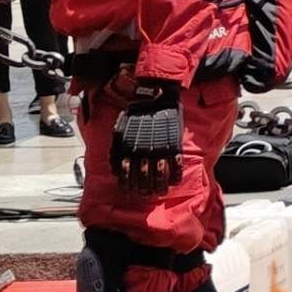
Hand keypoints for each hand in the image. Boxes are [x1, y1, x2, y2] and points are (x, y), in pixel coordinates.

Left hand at [110, 80, 182, 196]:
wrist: (156, 97)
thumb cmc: (136, 112)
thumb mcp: (119, 129)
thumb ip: (117, 148)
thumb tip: (116, 166)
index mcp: (129, 148)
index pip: (127, 174)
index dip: (129, 185)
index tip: (131, 191)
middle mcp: (143, 152)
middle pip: (143, 178)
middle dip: (144, 190)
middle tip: (145, 195)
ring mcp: (160, 150)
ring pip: (159, 176)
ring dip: (159, 186)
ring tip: (160, 192)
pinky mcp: (174, 146)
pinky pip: (175, 166)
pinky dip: (175, 175)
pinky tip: (174, 182)